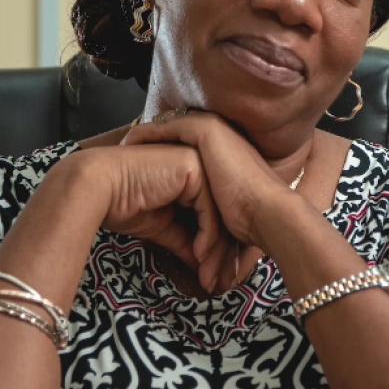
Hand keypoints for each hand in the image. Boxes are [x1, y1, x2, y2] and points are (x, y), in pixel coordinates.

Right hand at [56, 144, 234, 288]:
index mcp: (193, 175)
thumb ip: (186, 241)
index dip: (215, 249)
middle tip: (218, 283)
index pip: (213, 216)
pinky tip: (199, 256)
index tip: (213, 278)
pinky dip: (208, 237)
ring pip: (219, 215)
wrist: (96, 189)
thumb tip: (201, 264)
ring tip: (209, 277)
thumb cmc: (121, 203)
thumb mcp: (162, 226)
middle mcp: (200, 164)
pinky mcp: (193, 167)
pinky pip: (209, 209)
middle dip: (220, 254)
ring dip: (216, 251)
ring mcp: (198, 163)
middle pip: (220, 215)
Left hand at [121, 111, 300, 276]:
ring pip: (168, 130)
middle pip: (174, 138)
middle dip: (148, 146)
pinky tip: (129, 143)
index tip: (138, 169)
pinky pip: (166, 127)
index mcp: (225, 155)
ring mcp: (214, 131)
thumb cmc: (249, 223)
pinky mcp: (205, 130)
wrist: (267, 214)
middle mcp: (221, 137)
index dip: (161, 159)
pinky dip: (147, 134)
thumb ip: (203, 224)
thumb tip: (196, 260)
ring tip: (121, 146)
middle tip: (123, 152)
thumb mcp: (218, 218)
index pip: (186, 151)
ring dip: (144, 138)